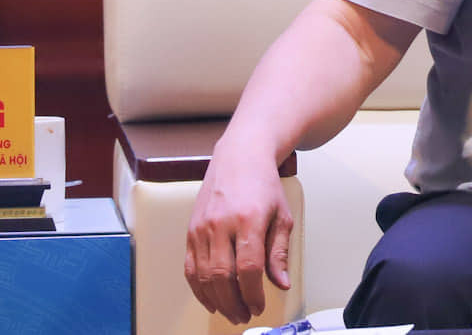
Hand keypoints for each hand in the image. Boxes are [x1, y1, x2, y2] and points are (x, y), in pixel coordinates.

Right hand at [185, 135, 293, 323]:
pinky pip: (189, 268)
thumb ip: (279, 252)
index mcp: (249, 219)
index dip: (253, 293)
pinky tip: (211, 299)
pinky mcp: (190, 230)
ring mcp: (202, 227)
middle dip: (234, 302)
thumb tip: (281, 283)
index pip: (248, 268)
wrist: (240, 157)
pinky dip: (198, 289)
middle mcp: (221, 223)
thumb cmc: (263, 185)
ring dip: (217, 300)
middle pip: (222, 276)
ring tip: (231, 311)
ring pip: (203, 275)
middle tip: (244, 315)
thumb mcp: (282, 216)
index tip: (259, 305)